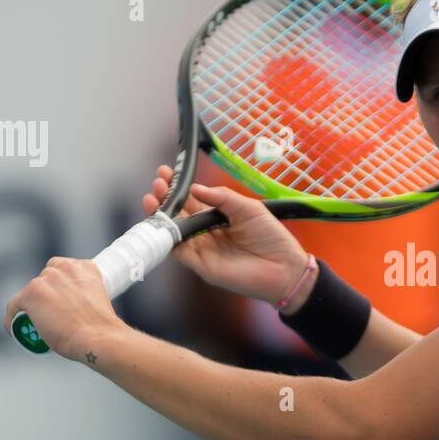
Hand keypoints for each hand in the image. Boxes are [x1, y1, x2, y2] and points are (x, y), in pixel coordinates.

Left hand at [4, 257, 124, 362]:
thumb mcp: (98, 300)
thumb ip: (86, 295)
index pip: (62, 270)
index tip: (59, 300)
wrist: (98, 337)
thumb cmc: (101, 328)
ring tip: (37, 324)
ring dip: (32, 306)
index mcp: (84, 266)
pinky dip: (12, 317)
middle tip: (50, 315)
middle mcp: (64, 268)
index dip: (58, 286)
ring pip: (30, 293)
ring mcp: (46, 280)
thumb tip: (75, 308)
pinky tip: (14, 328)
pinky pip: (14, 305)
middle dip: (45, 295)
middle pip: (44, 279)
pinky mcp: (32, 294)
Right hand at [142, 165, 310, 305]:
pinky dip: (166, 237)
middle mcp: (206, 232)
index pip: (191, 200)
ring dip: (161, 215)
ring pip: (173, 231)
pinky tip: (160, 222)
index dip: (178, 187)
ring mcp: (202, 249)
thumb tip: (195, 188)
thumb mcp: (249, 208)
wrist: (285, 268)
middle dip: (165, 197)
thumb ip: (223, 197)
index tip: (166, 172)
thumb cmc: (271, 238)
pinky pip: (178, 251)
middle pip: (178, 214)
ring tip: (153, 197)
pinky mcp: (201, 265)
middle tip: (158, 182)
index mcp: (218, 217)